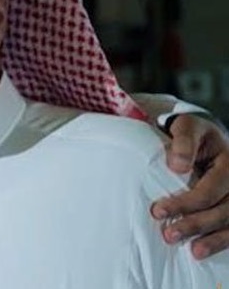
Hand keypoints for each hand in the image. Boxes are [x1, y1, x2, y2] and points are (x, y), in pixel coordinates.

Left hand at [150, 114, 228, 258]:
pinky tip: (206, 252)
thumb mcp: (187, 127)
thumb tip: (178, 166)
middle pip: (223, 210)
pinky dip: (222, 242)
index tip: (157, 211)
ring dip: (213, 240)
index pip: (210, 189)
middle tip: (169, 235)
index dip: (185, 203)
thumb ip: (183, 142)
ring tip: (193, 252)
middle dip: (195, 224)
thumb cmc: (192, 133)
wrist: (203, 137)